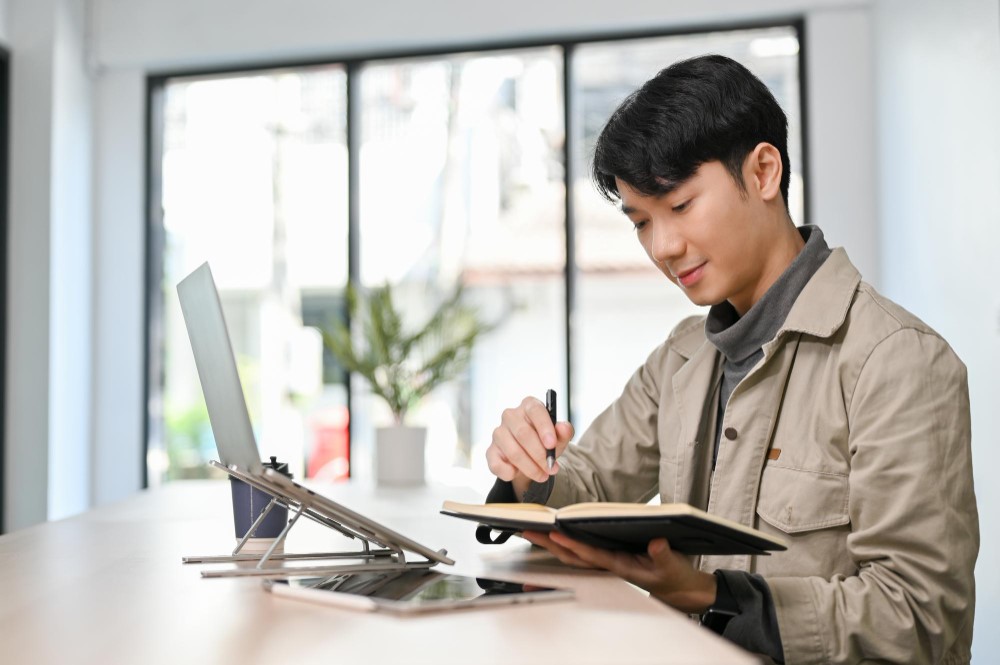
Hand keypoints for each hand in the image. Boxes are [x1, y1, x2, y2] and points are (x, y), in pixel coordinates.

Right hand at [485, 396, 574, 491]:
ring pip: (513, 451)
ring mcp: (498, 432)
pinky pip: (496, 464)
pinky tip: (517, 474)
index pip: (535, 410)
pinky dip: (509, 472)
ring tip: (542, 475)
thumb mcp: (559, 438)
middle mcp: (511, 415)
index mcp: (529, 405)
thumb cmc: (545, 442)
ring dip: (530, 467)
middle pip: (523, 433)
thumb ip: (564, 432)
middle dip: (539, 454)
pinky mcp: (490, 451)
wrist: (531, 458)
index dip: (544, 427)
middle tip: (551, 468)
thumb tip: (564, 428)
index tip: (551, 444)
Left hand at [522, 531, 716, 613]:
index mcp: (620, 566)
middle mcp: (608, 566)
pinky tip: (551, 540)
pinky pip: (581, 554)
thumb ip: (663, 555)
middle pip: (573, 556)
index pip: (591, 555)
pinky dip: (565, 547)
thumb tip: (657, 543)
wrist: (678, 588)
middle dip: (550, 544)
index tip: (555, 533)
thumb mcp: (673, 565)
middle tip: (528, 530)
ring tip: (531, 533)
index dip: (573, 544)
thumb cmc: (673, 576)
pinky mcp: (608, 559)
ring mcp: (606, 563)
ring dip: (552, 546)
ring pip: (573, 556)